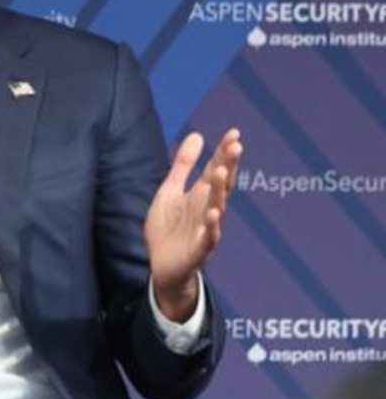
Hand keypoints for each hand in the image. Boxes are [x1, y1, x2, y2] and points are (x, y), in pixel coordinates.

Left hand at [145, 128, 242, 321]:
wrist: (163, 265)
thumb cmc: (169, 227)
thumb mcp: (171, 191)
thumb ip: (183, 165)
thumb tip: (198, 134)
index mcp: (202, 195)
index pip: (216, 169)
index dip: (224, 152)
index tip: (234, 132)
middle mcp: (208, 208)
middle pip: (221, 185)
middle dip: (229, 165)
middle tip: (236, 145)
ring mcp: (206, 228)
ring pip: (217, 207)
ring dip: (221, 191)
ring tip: (223, 171)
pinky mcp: (199, 249)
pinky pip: (209, 237)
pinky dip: (212, 226)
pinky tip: (214, 214)